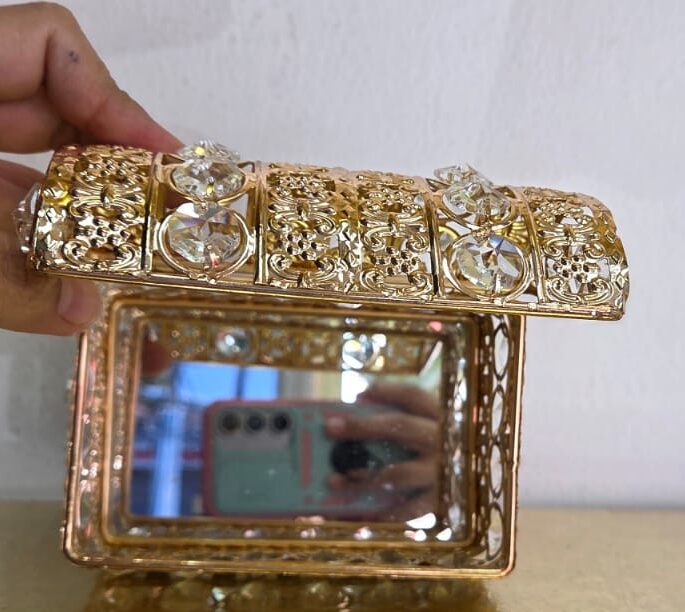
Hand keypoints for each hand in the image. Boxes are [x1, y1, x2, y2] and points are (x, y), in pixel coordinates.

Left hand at [0, 2, 179, 334]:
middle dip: (120, 171)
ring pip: (44, 164)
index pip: (49, 43)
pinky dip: (53, 235)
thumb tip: (81, 313)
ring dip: (92, 214)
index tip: (161, 160)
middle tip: (167, 221)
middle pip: (66, 112)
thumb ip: (1, 280)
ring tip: (139, 259)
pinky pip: (19, 198)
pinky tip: (82, 272)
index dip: (115, 96)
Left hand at [325, 382, 439, 521]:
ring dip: (363, 476)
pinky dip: (381, 515)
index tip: (357, 393)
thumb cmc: (445, 449)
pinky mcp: (442, 504)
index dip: (384, 391)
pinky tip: (356, 517)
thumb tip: (358, 404)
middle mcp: (444, 441)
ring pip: (398, 473)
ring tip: (334, 481)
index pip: (412, 396)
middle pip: (399, 427)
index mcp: (441, 416)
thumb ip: (402, 415)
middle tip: (330, 427)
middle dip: (362, 427)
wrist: (485, 480)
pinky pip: (407, 511)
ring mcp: (443, 474)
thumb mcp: (432, 426)